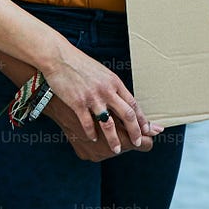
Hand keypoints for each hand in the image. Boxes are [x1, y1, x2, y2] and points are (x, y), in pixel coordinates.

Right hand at [41, 46, 160, 155]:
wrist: (60, 58)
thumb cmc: (81, 65)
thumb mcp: (103, 73)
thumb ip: (113, 87)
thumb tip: (122, 101)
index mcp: (115, 83)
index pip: (133, 104)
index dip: (142, 119)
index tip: (149, 130)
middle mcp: (107, 90)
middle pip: (127, 114)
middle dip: (135, 131)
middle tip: (138, 143)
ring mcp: (93, 97)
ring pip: (108, 123)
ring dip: (114, 138)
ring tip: (116, 150)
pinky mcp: (78, 102)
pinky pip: (88, 123)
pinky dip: (92, 133)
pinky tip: (93, 140)